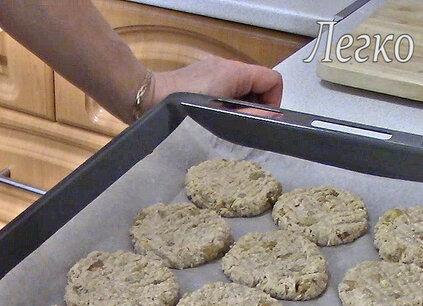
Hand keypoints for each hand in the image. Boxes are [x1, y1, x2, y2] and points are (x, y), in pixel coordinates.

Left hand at [146, 56, 282, 109]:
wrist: (149, 98)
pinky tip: (212, 114)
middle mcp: (227, 65)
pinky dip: (226, 101)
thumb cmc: (185, 108)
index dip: (272, 102)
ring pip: (242, 87)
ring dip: (240, 105)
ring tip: (224, 120)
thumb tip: (273, 116)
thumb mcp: (222, 115)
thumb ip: (250, 114)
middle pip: (258, 84)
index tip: (259, 119)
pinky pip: (226, 87)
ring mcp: (213, 68)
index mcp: (236, 71)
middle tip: (240, 124)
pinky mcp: (202, 75)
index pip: (273, 80)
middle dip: (255, 105)